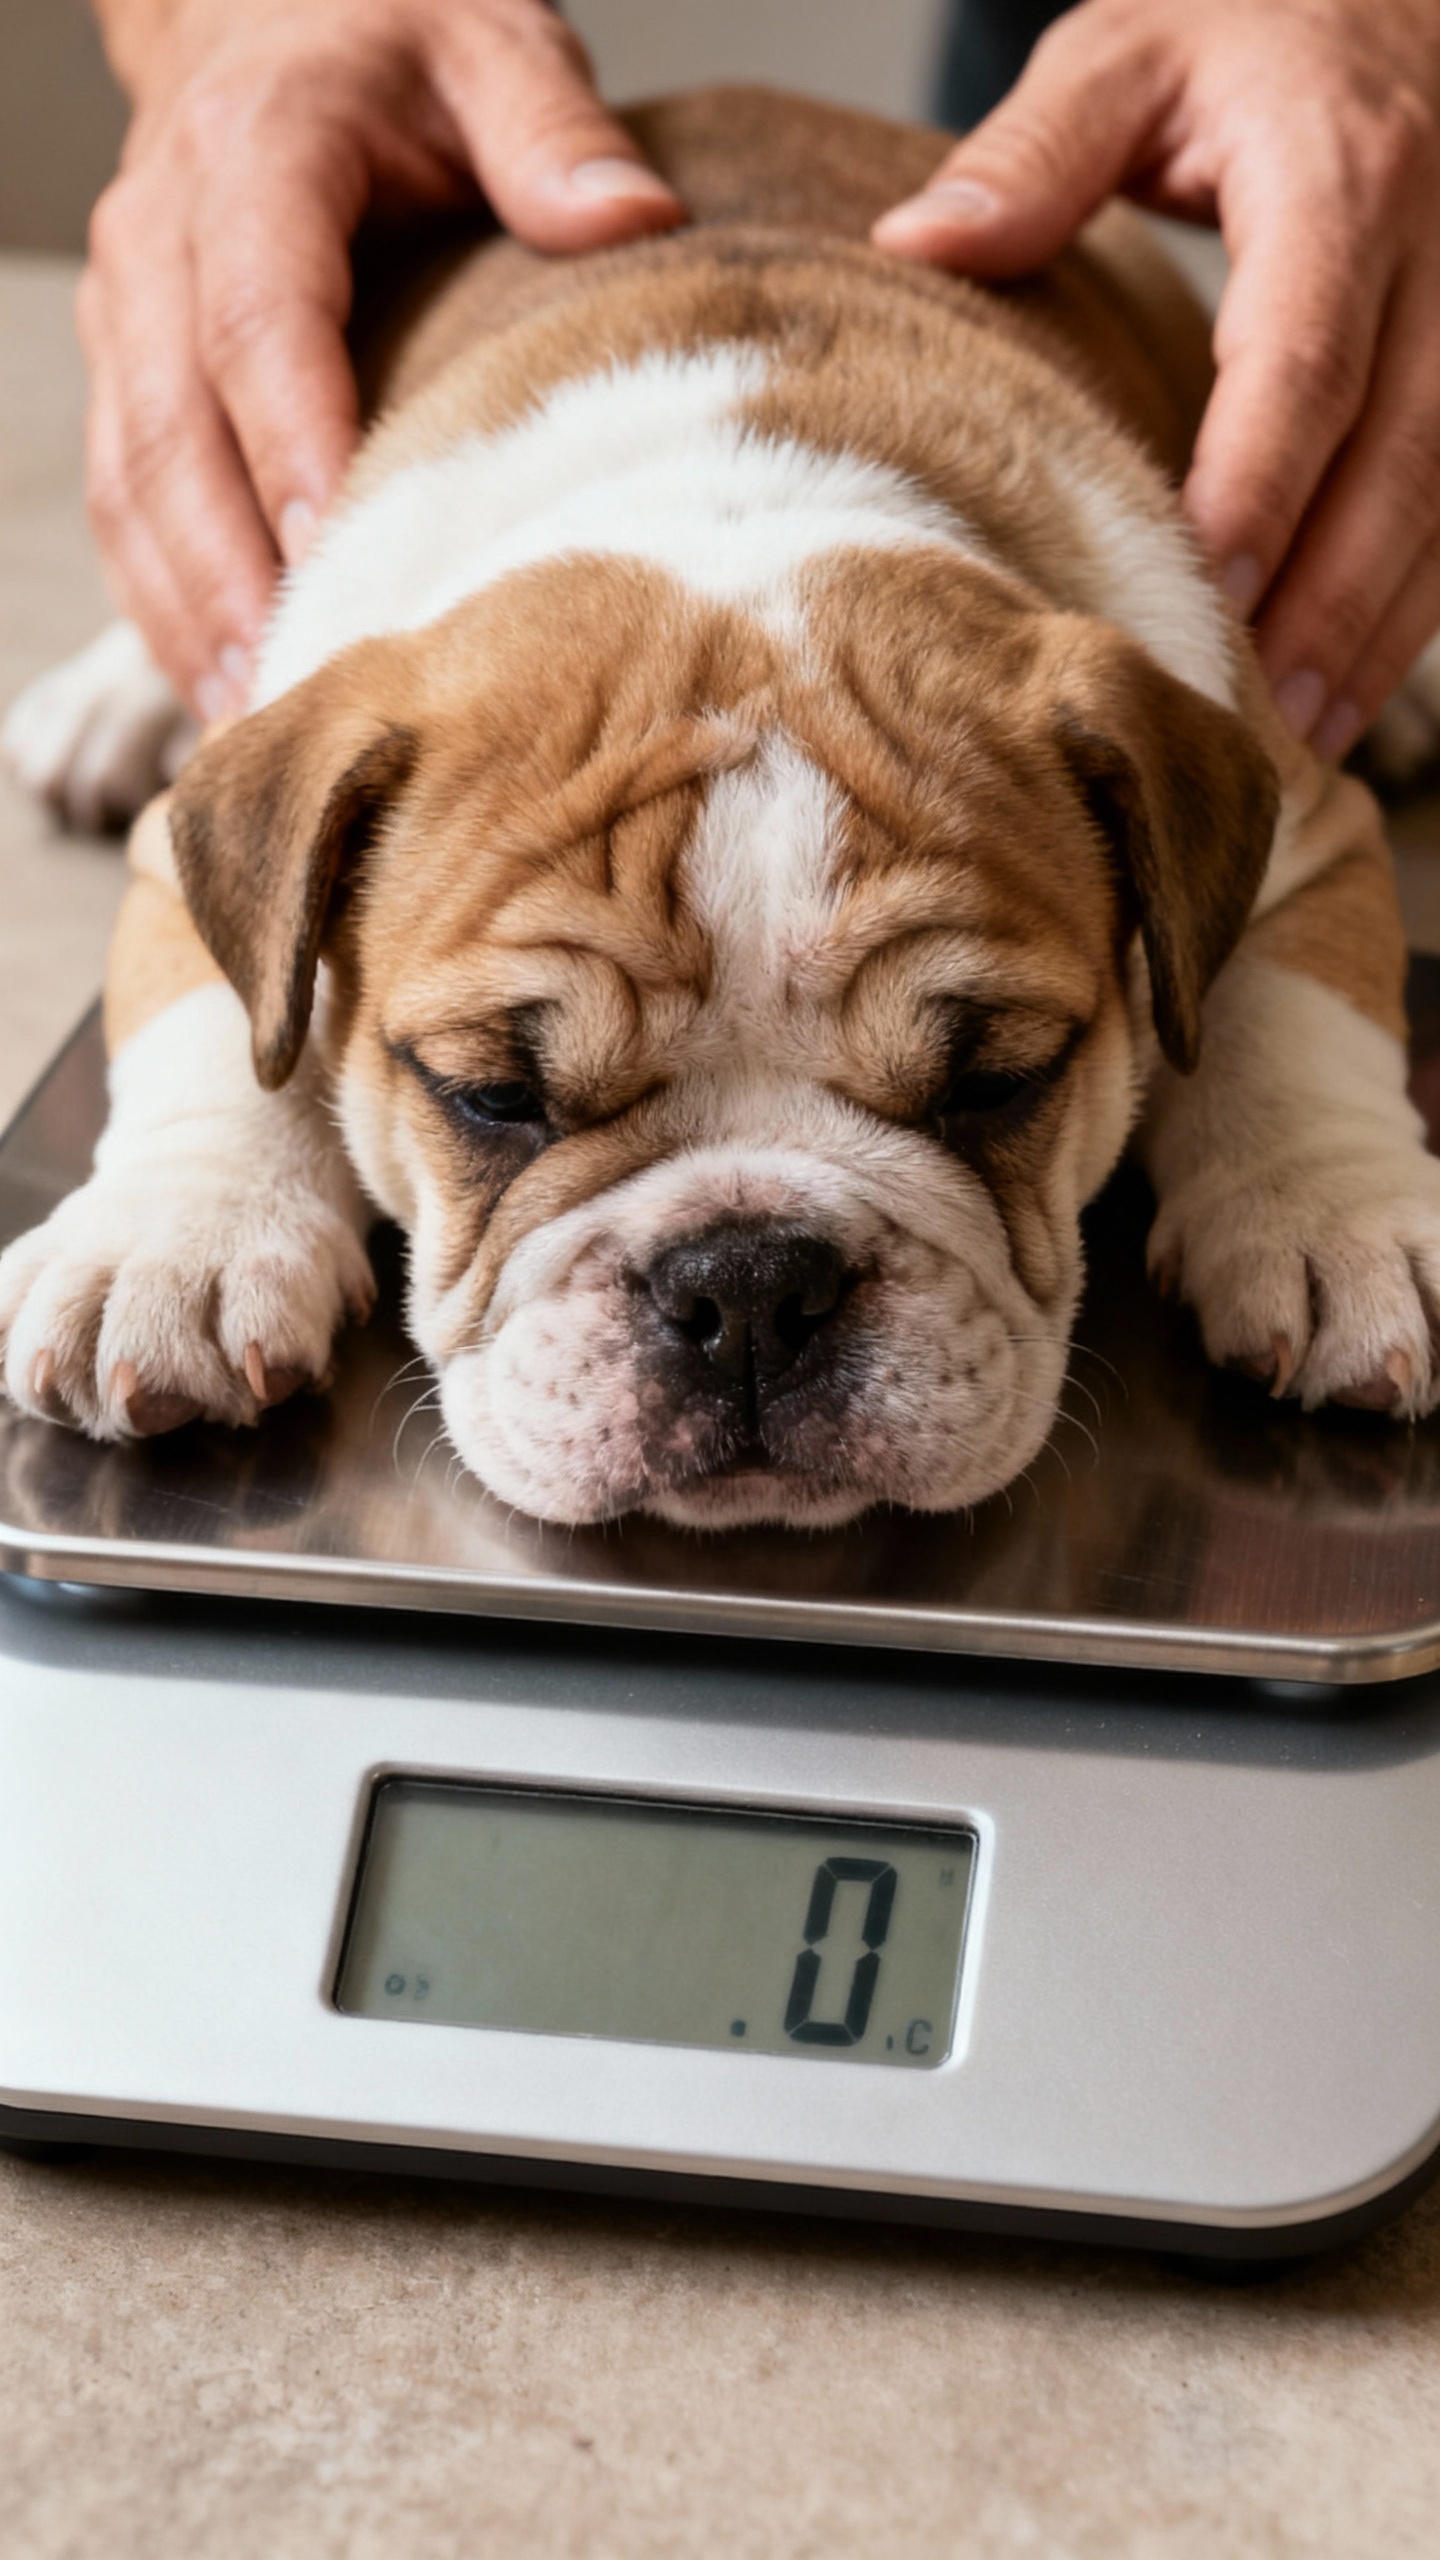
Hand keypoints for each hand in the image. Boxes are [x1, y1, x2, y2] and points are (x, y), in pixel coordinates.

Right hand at [83, 0, 681, 717]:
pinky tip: (223, 693)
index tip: (328, 558)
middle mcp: (162, 241)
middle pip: (173, 434)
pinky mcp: (124, 376)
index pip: (259, 319)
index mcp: (255, 156)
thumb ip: (553, 130)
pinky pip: (125, 507)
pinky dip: (165, 607)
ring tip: (255, 728)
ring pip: (132, 487)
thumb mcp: (489, 39)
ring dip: (186, 616)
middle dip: (226, 580)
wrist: (268, 11)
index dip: (287, 445)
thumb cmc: (392, 40)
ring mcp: (128, 316)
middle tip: (293, 697)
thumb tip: (629, 221)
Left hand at [873, 0, 1439, 759]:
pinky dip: (1413, 602)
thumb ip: (1035, 151)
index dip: (1263, 483)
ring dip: (1381, 627)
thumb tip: (920, 244)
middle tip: (1258, 712)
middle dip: (1333, 596)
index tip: (1206, 588)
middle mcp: (1438, 248)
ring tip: (1302, 737)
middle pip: (1402, 451)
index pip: (1305, 356)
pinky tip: (1347, 687)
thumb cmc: (1248, 32)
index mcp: (1340, 176)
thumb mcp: (1129, 48)